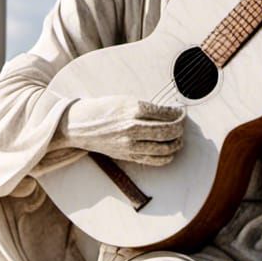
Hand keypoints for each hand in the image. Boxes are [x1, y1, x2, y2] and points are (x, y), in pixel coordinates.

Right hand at [52, 96, 184, 166]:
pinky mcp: (128, 156)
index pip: (168, 113)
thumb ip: (147, 108)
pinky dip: (167, 156)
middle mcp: (133, 127)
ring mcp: (131, 144)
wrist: (79, 125)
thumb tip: (171, 113)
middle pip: (170, 131)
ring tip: (178, 138)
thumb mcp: (125, 100)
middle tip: (182, 124)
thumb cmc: (103, 109)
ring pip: (166, 148)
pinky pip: (155, 160)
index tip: (182, 112)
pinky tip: (169, 151)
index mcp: (134, 109)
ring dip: (177, 143)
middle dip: (181, 128)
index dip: (179, 114)